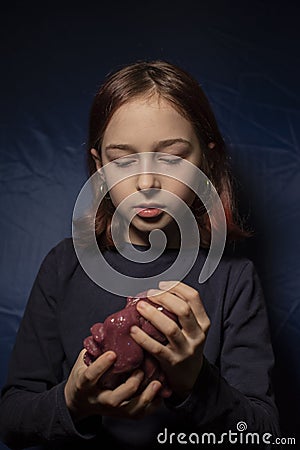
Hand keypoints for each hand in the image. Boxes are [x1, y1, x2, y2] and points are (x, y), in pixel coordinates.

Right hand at [64, 349, 161, 421]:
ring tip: (157, 383)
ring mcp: (111, 410)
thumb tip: (107, 327)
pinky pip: (138, 414)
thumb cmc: (85, 374)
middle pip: (114, 400)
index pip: (91, 376)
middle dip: (129, 386)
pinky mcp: (122, 414)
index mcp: (85, 384)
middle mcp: (98, 399)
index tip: (113, 354)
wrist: (79, 401)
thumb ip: (95, 348)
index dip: (101, 366)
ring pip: (129, 411)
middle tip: (140, 370)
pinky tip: (161, 393)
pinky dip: (151, 405)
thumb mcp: (84, 360)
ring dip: (144, 397)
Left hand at [130, 281, 209, 399]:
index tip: (162, 285)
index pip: (194, 298)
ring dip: (153, 315)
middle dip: (164, 298)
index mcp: (202, 322)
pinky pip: (156, 348)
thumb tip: (156, 292)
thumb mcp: (191, 328)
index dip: (177, 287)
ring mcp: (185, 349)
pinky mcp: (172, 362)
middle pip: (183, 310)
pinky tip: (133, 330)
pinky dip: (143, 338)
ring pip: (170, 328)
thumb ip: (180, 312)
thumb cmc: (186, 345)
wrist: (190, 375)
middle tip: (150, 294)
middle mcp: (197, 335)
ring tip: (140, 307)